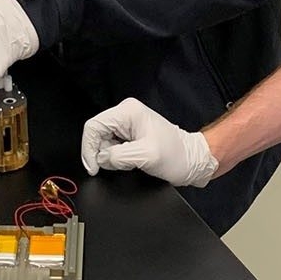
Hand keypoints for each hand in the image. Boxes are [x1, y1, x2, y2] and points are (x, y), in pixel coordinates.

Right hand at [79, 98, 217, 187]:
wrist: (192, 161)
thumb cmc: (177, 156)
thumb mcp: (146, 156)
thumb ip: (118, 157)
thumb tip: (101, 159)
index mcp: (128, 111)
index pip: (93, 126)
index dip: (88, 149)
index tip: (93, 167)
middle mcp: (126, 114)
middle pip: (97, 134)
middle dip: (102, 153)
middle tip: (120, 164)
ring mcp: (127, 124)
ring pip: (103, 143)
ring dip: (111, 157)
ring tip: (132, 161)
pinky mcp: (129, 136)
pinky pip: (112, 148)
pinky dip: (117, 158)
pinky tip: (131, 161)